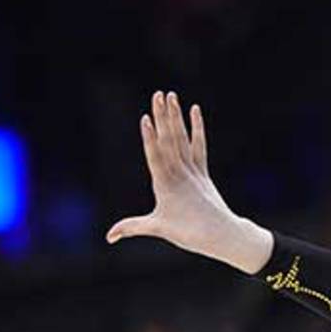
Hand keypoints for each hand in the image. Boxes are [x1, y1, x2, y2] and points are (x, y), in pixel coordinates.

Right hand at [107, 91, 273, 273]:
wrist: (223, 235)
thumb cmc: (190, 233)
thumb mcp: (158, 228)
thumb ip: (132, 227)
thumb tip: (108, 237)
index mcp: (166, 184)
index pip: (156, 156)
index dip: (150, 137)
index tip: (146, 118)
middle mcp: (180, 173)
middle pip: (169, 140)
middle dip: (162, 117)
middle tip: (158, 94)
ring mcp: (193, 171)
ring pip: (182, 139)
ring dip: (176, 117)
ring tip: (171, 96)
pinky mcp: (203, 172)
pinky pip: (199, 146)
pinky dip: (197, 128)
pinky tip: (194, 110)